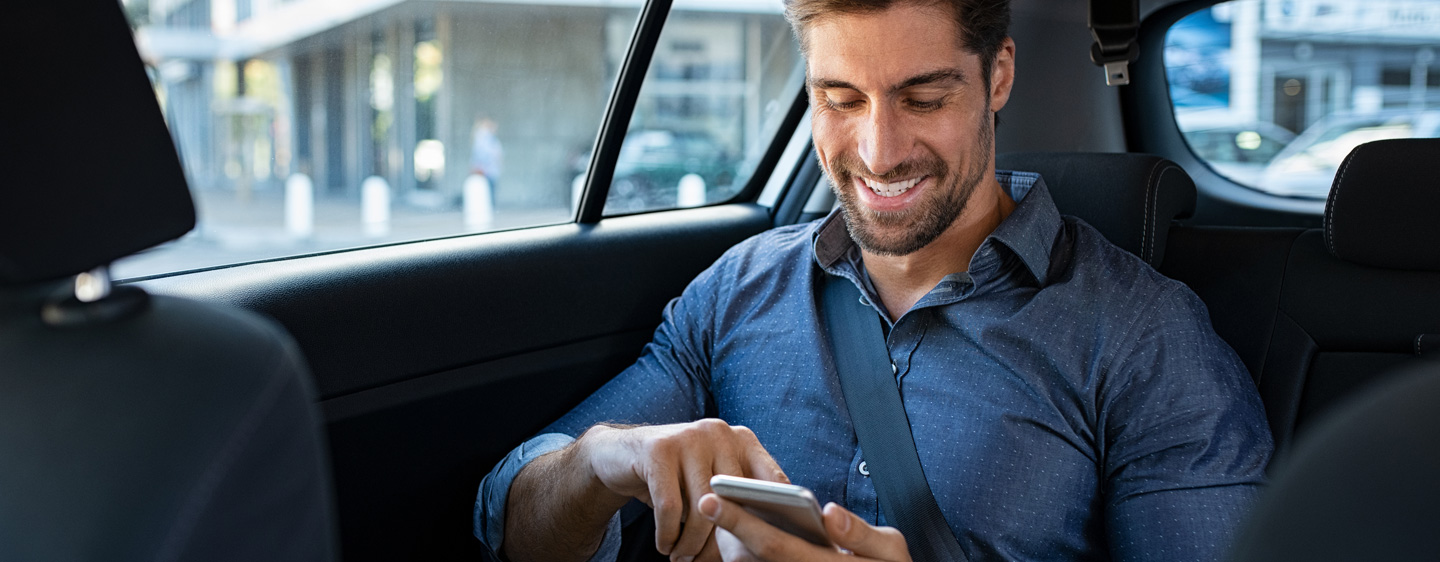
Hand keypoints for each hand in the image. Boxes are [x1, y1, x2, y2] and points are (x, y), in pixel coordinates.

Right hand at [577, 419, 787, 561]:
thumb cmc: (675, 478)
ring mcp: (689, 437)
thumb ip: (735, 500)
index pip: (772, 479)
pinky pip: (670, 507)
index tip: (766, 545)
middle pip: (734, 499)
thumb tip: (758, 543)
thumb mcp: (708, 482)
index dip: (774, 514)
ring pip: (702, 507)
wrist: (620, 454)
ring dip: (692, 543)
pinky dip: (668, 535)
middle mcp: (719, 432)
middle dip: (722, 540)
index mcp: (742, 439)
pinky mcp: (659, 450)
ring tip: (683, 559)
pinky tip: (666, 546)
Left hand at [697, 494, 911, 561]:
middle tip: (704, 500)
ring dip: (733, 544)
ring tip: (720, 512)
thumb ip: (862, 533)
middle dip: (728, 528)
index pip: (775, 546)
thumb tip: (828, 513)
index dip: (742, 523)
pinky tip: (738, 534)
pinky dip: (747, 554)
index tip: (714, 499)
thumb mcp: (891, 551)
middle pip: (756, 557)